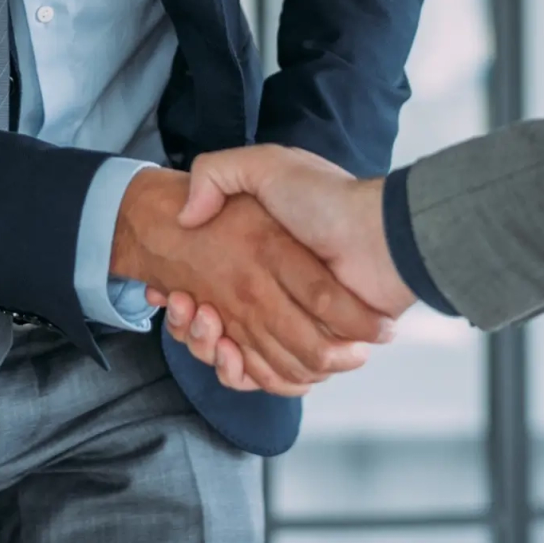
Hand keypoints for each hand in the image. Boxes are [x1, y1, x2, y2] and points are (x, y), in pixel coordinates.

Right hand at [111, 167, 390, 396]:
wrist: (377, 234)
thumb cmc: (326, 200)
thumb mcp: (267, 166)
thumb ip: (219, 173)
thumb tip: (186, 215)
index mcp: (262, 261)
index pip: (207, 293)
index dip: (182, 301)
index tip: (166, 292)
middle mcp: (274, 296)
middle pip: (214, 330)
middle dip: (191, 327)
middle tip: (185, 306)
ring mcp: (292, 326)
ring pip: (233, 357)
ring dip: (206, 347)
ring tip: (205, 321)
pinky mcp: (310, 351)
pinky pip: (265, 376)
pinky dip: (240, 374)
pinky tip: (226, 350)